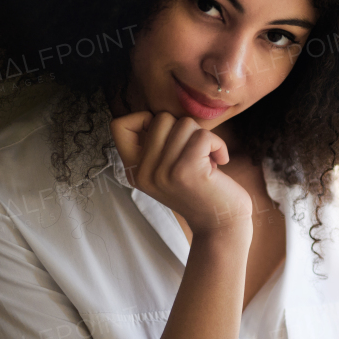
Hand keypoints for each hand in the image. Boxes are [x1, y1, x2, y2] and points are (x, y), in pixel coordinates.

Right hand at [110, 111, 253, 235]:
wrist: (220, 225)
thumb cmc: (201, 190)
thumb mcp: (168, 170)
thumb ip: (158, 145)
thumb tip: (158, 114)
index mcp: (134, 170)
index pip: (118, 125)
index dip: (144, 119)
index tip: (167, 138)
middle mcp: (143, 172)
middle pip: (161, 118)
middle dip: (185, 130)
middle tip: (194, 154)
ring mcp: (162, 172)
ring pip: (183, 124)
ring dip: (203, 137)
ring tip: (206, 160)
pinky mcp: (185, 171)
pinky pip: (203, 135)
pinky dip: (218, 144)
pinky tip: (220, 161)